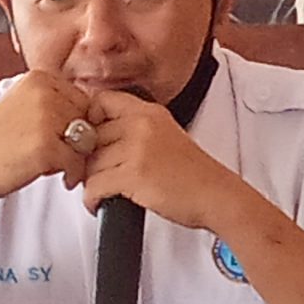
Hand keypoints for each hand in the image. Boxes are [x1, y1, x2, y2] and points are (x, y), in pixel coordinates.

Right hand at [0, 71, 91, 211]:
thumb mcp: (23, 106)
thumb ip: (55, 102)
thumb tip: (96, 111)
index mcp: (38, 78)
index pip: (83, 98)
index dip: (77, 122)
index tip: (62, 137)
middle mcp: (43, 91)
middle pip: (88, 117)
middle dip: (79, 139)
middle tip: (60, 153)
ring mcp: (45, 117)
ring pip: (87, 139)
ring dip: (78, 156)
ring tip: (58, 163)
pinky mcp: (45, 145)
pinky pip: (78, 161)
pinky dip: (72, 173)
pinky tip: (58, 176)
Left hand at [82, 90, 248, 235]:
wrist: (216, 196)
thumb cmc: (193, 173)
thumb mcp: (164, 135)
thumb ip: (134, 130)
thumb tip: (94, 139)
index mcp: (149, 111)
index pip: (101, 100)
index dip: (88, 120)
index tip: (89, 140)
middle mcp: (141, 124)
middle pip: (90, 135)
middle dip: (87, 159)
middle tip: (91, 174)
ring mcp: (137, 148)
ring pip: (90, 163)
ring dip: (90, 183)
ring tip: (100, 193)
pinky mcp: (134, 174)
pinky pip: (94, 186)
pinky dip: (92, 199)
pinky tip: (100, 204)